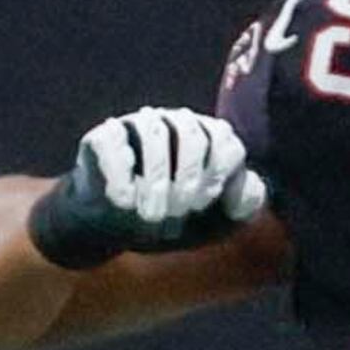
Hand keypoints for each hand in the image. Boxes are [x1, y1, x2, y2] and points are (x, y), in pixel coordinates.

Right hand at [29, 109, 267, 269]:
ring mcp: (138, 126)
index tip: (204, 205)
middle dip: (188, 182)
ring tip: (149, 216)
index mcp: (207, 137)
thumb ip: (239, 206)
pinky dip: (121, 176)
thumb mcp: (208, 221)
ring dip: (156, 181)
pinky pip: (115, 146)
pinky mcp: (102, 138)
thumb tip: (247, 193)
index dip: (218, 173)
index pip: (225, 142)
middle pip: (194, 137)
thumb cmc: (163, 220)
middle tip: (175, 217)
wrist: (105, 226)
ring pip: (155, 136)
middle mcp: (175, 123)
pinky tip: (125, 203)